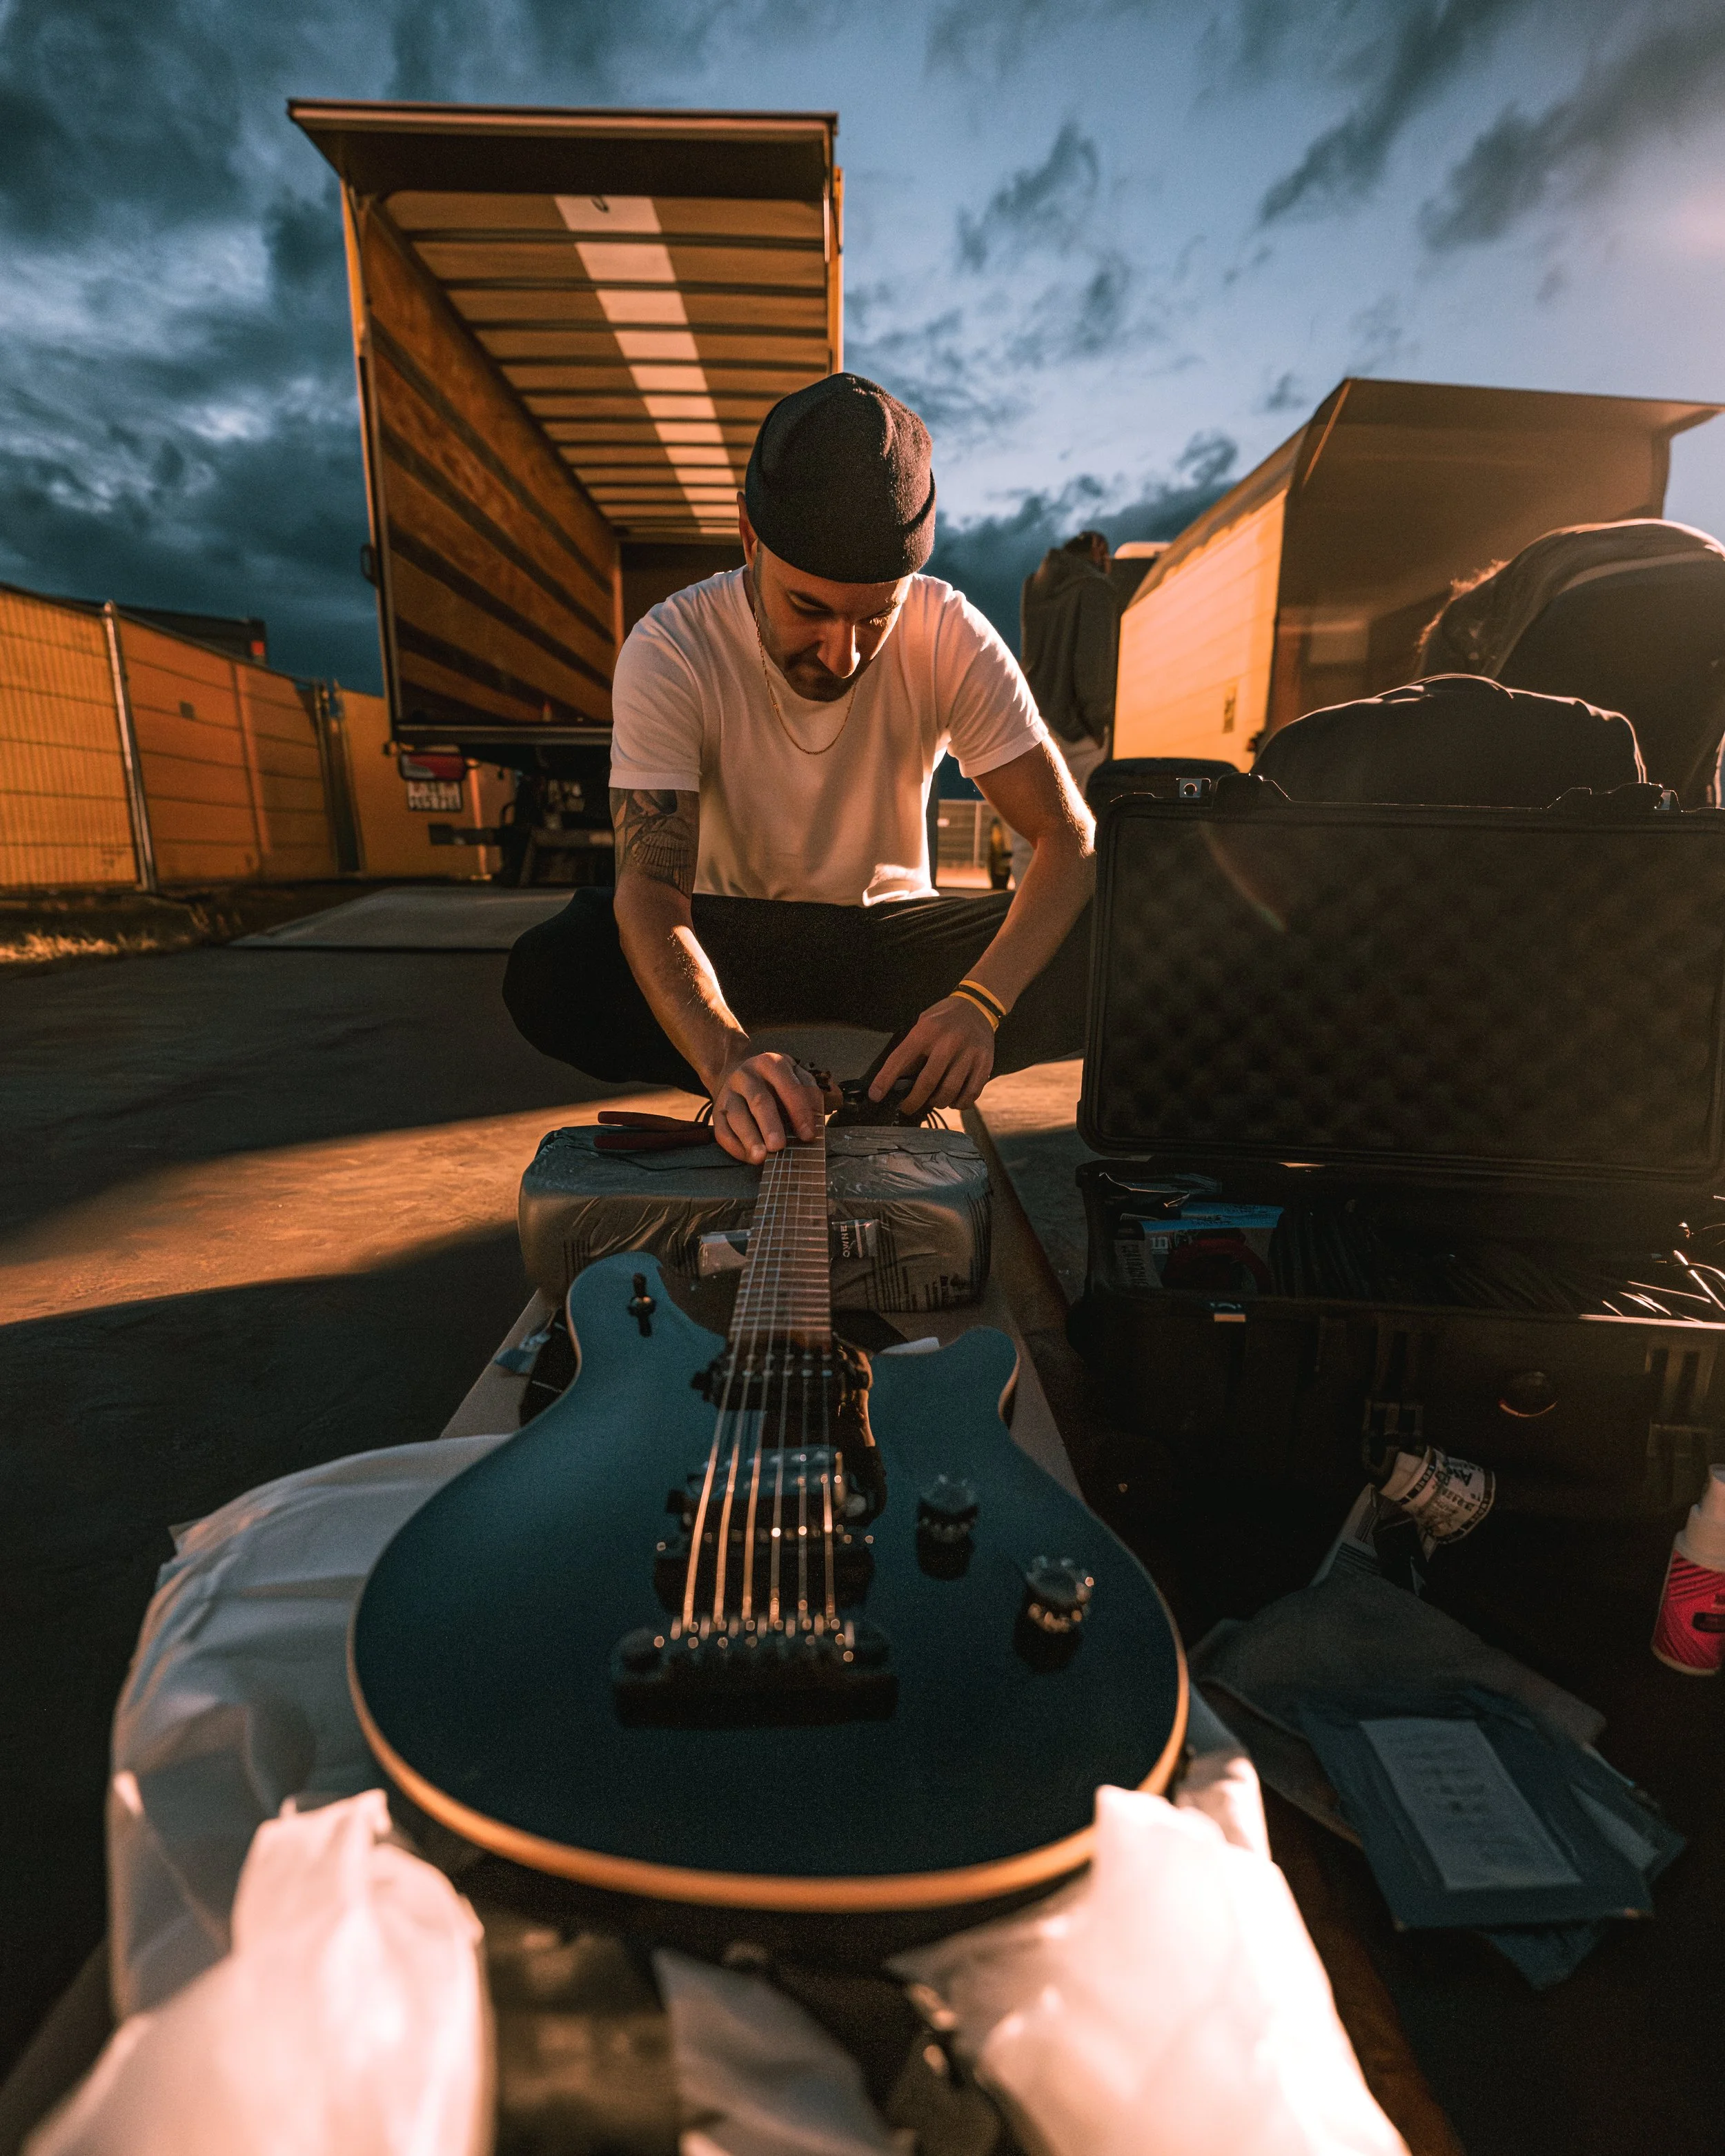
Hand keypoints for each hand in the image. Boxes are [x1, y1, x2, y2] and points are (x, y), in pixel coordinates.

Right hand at [710, 1046, 823, 1164]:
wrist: (740, 1076)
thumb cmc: (776, 1083)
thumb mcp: (796, 1077)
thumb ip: (810, 1094)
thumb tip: (815, 1119)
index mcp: (770, 1064)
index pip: (788, 1087)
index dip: (799, 1112)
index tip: (808, 1135)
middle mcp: (746, 1076)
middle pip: (759, 1101)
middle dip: (770, 1125)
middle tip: (779, 1146)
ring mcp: (728, 1093)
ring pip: (737, 1116)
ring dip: (749, 1138)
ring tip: (761, 1157)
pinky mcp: (716, 1112)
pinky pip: (722, 1131)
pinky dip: (735, 1146)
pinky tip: (749, 1157)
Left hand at [869, 996, 995, 1115]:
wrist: (977, 1006)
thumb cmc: (944, 1019)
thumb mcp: (922, 1025)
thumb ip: (911, 1050)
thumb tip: (896, 1081)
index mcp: (927, 1031)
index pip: (900, 1059)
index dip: (885, 1080)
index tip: (875, 1096)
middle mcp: (948, 1042)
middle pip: (927, 1083)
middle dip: (913, 1102)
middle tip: (907, 1107)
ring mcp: (969, 1054)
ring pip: (949, 1092)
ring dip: (937, 1103)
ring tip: (933, 1100)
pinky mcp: (985, 1064)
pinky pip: (970, 1094)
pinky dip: (958, 1103)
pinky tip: (953, 1100)